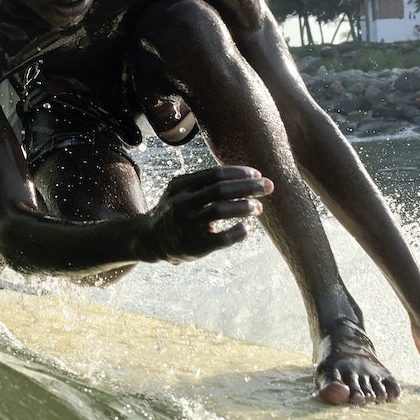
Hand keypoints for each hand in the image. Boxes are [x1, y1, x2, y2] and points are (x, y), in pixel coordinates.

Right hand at [146, 165, 272, 263]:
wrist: (151, 239)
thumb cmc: (175, 210)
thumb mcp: (180, 190)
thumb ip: (205, 182)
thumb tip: (246, 177)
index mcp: (180, 185)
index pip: (215, 174)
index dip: (239, 173)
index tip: (257, 174)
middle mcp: (181, 203)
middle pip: (220, 190)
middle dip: (248, 187)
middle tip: (268, 186)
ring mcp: (187, 225)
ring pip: (221, 210)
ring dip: (245, 207)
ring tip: (258, 207)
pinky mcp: (195, 245)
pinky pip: (223, 237)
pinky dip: (239, 231)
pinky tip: (247, 226)